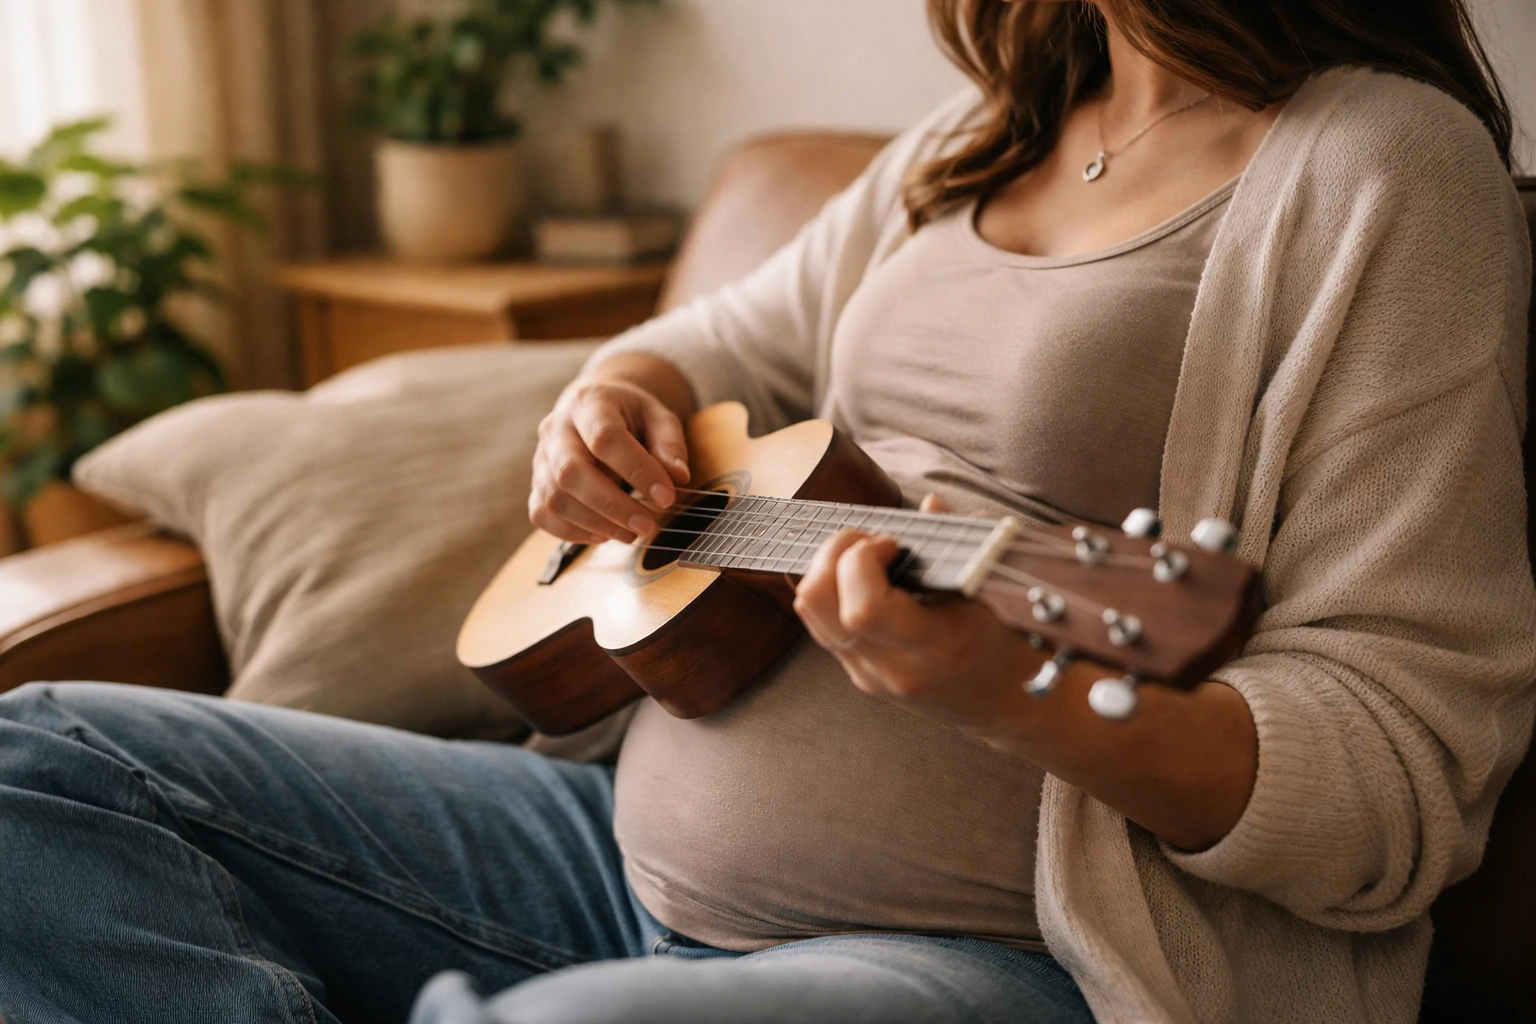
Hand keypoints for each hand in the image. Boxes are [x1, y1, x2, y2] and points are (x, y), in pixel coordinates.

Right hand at [530, 378, 690, 544]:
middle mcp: (556, 428)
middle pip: (571, 471)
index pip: (605, 438)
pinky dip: (572, 531)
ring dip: (595, 523)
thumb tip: (677, 478)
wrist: (593, 408)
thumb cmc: (629, 415)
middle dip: (612, 505)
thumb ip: (669, 444)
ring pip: (555, 498)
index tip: (666, 496)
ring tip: (632, 534)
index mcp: (588, 402)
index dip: (637, 470)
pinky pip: (543, 514)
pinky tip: (605, 534)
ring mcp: (541, 457)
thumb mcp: (658, 416)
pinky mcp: (536, 484)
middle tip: (648, 525)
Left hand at [791, 494, 1043, 731]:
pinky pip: (820, 621)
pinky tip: (866, 580)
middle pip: (818, 603)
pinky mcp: (859, 673)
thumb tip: (931, 504)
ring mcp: (870, 675)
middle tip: (871, 542)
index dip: (863, 560)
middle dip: (833, 553)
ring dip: (827, 569)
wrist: (1006, 702)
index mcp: (934, 648)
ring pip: (810, 611)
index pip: (863, 608)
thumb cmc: (1006, 644)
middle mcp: (892, 668)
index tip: (892, 543)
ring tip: (867, 558)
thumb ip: (959, 545)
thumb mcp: (993, 594)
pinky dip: (832, 588)